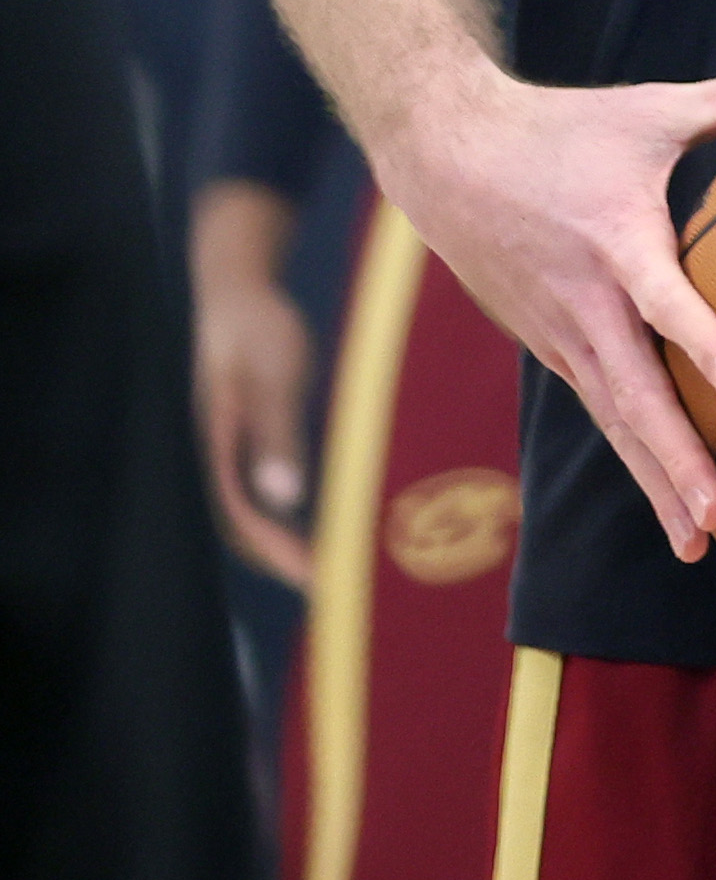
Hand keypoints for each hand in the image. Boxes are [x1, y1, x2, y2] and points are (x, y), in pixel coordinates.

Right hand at [191, 179, 315, 586]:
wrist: (238, 292)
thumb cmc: (257, 328)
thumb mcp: (272, 374)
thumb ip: (276, 432)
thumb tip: (283, 497)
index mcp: (213, 448)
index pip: (241, 519)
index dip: (278, 554)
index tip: (318, 580)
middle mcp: (213, 458)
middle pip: (241, 527)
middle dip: (282, 560)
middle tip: (337, 586)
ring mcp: (225, 451)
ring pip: (250, 512)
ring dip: (285, 541)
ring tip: (336, 564)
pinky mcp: (242, 443)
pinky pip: (261, 490)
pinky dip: (287, 514)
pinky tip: (324, 521)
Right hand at [376, 43, 715, 560]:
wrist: (447, 156)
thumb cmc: (565, 127)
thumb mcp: (654, 109)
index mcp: (616, 239)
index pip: (662, 297)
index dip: (697, 335)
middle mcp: (586, 302)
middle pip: (634, 394)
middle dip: (675, 461)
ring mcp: (564, 334)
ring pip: (615, 420)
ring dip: (655, 480)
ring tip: (701, 542)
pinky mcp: (554, 347)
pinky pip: (602, 409)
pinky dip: (635, 458)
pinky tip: (672, 504)